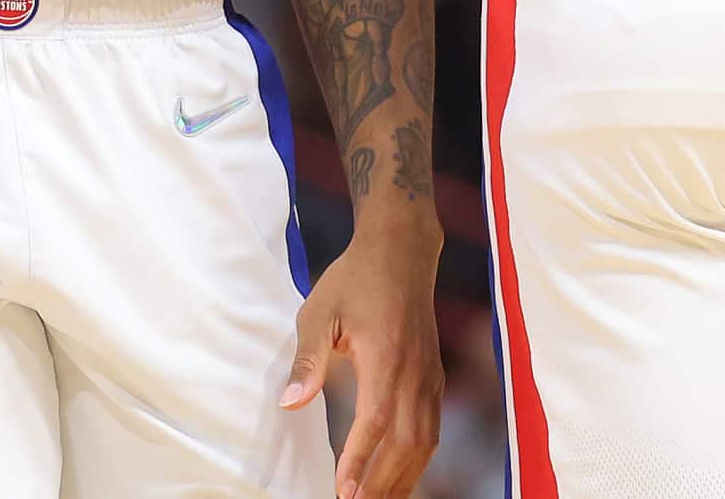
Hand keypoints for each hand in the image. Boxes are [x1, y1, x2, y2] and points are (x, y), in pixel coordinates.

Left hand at [279, 220, 442, 498]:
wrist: (401, 250)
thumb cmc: (355, 279)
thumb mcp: (320, 312)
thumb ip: (307, 361)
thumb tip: (290, 404)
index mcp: (386, 359)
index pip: (374, 424)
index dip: (359, 462)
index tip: (343, 491)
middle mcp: (415, 374)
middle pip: (405, 444)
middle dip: (382, 483)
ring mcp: (430, 377)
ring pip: (424, 442)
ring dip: (403, 478)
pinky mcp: (434, 377)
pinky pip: (432, 429)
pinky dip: (418, 458)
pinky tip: (402, 474)